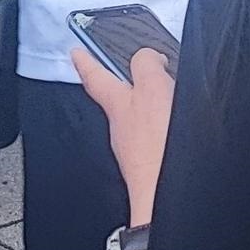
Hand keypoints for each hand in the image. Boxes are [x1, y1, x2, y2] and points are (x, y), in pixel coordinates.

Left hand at [75, 45, 174, 226]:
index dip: (87, 62)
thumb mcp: (153, 87)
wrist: (167, 197)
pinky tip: (173, 132)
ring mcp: (137, 151)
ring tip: (157, 97)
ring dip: (142, 108)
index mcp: (118, 105)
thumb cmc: (158, 149)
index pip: (96, 77)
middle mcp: (122, 130)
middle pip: (115, 100)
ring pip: (135, 121)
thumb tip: (147, 57)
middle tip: (116, 71)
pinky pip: (154, 140)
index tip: (76, 52)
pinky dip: (160, 131)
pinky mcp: (152, 167)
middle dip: (117, 85)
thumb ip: (146, 65)